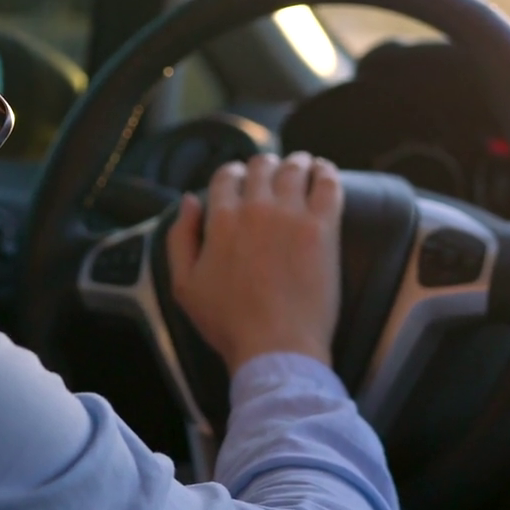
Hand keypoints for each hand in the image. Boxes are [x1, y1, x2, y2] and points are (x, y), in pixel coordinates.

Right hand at [165, 152, 342, 374]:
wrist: (276, 346)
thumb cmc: (228, 322)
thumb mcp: (183, 285)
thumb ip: (180, 238)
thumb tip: (189, 201)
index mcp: (221, 218)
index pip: (227, 176)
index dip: (234, 174)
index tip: (242, 181)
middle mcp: (256, 208)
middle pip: (263, 166)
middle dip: (266, 166)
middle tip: (275, 173)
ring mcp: (292, 215)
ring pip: (295, 169)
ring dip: (297, 164)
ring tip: (303, 167)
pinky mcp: (323, 227)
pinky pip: (328, 184)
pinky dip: (326, 173)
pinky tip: (325, 173)